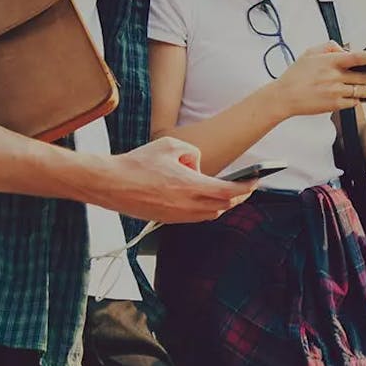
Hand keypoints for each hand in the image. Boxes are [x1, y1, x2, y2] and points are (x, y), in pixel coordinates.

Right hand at [91, 137, 255, 223]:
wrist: (110, 183)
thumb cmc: (138, 162)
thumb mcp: (171, 145)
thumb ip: (193, 153)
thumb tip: (198, 166)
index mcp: (190, 186)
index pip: (228, 191)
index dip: (246, 188)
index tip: (255, 182)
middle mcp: (187, 205)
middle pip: (223, 205)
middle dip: (238, 196)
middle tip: (246, 188)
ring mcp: (177, 216)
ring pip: (210, 214)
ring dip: (221, 204)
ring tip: (227, 193)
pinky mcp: (167, 220)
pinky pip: (195, 217)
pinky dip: (205, 209)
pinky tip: (204, 199)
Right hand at [270, 42, 365, 117]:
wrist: (284, 97)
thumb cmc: (296, 75)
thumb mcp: (310, 53)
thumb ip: (329, 47)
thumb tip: (345, 48)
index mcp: (330, 62)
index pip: (357, 57)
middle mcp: (335, 77)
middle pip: (365, 77)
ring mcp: (336, 92)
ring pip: (363, 91)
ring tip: (365, 86)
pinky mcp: (335, 105)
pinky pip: (354, 102)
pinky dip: (357, 99)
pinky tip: (353, 95)